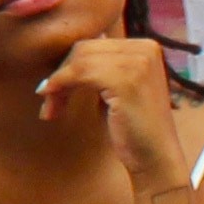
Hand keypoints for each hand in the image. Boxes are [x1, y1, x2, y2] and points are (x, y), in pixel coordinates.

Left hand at [37, 31, 192, 200]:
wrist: (156, 158)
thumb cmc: (132, 128)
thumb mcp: (116, 89)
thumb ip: (101, 67)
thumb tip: (72, 52)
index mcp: (145, 47)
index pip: (93, 45)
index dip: (68, 66)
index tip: (53, 89)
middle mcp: (145, 48)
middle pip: (84, 49)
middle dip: (60, 74)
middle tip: (48, 100)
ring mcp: (138, 62)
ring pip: (79, 60)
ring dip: (57, 84)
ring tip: (51, 108)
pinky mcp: (127, 80)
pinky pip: (81, 72)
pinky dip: (61, 86)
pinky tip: (53, 105)